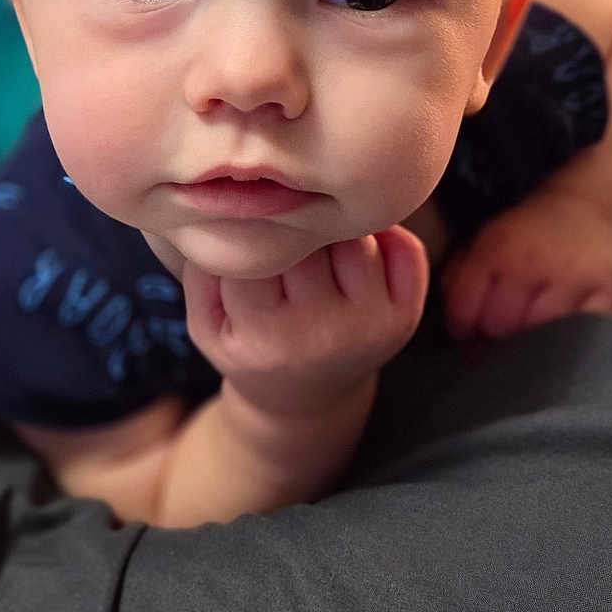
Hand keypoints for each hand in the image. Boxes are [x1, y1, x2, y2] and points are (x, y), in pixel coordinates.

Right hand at [182, 225, 429, 421]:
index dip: (255, 226)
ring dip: (338, 230)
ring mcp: (369, 326)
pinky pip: (407, 250)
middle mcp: (322, 332)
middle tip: (289, 229)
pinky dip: (387, 237)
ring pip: (358, 238)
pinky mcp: (403, 320)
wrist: (305, 401)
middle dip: (297, 225)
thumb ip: (205, 269)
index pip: (259, 248)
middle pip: (311, 239)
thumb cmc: (250, 347)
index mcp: (264, 334)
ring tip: (319, 244)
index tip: (253, 226)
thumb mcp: (207, 322)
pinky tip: (358, 251)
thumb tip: (239, 210)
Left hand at [440, 192, 611, 341]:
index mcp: (495, 248)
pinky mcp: (608, 290)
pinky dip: (567, 339)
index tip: (468, 330)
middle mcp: (531, 261)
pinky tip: (560, 331)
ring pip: (538, 335)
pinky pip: (580, 334)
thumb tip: (452, 326)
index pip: (464, 310)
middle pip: (499, 326)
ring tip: (530, 331)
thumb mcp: (486, 241)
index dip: (462, 327)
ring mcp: (572, 277)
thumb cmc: (530, 234)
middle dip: (495, 335)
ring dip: (531, 341)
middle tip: (502, 331)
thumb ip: (459, 277)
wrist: (592, 205)